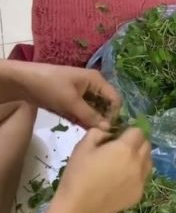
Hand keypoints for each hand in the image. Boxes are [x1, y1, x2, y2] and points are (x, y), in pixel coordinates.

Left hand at [5, 61, 120, 128]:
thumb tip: (108, 129)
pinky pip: (85, 111)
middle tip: (97, 132)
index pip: (115, 99)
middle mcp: (94, 86)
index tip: (108, 129)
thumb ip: (90, 116)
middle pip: (106, 106)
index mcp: (97, 80)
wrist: (23, 81)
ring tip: (86, 129)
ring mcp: (84, 93)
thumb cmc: (50, 86)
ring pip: (95, 110)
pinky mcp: (74, 100)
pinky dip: (83, 119)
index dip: (114, 114)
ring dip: (92, 120)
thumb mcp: (71, 102)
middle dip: (103, 119)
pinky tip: (77, 124)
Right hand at [45, 128, 151, 212]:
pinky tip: (122, 178)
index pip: (139, 131)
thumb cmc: (78, 174)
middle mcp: (138, 163)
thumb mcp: (83, 146)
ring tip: (124, 162)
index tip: (119, 135)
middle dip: (137, 142)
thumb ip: (98, 133)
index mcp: (125, 149)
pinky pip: (143, 178)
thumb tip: (109, 132)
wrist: (79, 206)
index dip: (129, 131)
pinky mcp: (140, 193)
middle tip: (122, 147)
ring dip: (140, 157)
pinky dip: (137, 174)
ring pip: (148, 162)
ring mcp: (141, 180)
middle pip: (147, 146)